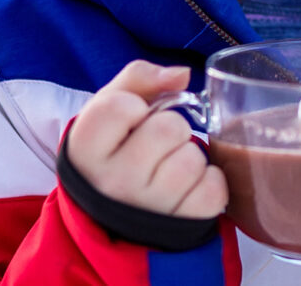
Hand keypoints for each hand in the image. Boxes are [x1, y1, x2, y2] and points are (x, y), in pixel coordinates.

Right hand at [63, 60, 227, 219]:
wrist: (110, 216)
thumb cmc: (113, 149)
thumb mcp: (108, 108)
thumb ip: (139, 78)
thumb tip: (181, 75)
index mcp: (87, 151)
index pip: (121, 107)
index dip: (135, 105)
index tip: (130, 119)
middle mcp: (113, 183)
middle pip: (169, 128)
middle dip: (170, 128)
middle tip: (156, 144)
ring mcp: (147, 209)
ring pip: (193, 158)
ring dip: (188, 156)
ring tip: (168, 167)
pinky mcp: (179, 225)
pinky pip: (213, 188)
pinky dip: (208, 181)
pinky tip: (186, 186)